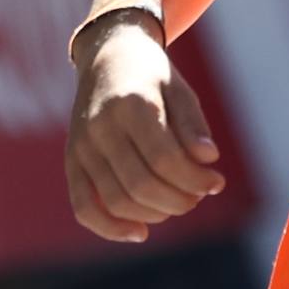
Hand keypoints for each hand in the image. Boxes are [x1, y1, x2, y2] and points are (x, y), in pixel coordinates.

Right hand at [65, 13, 224, 241]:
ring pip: (117, 200)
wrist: (106, 56)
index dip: (195, 179)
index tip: (217, 182)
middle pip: (141, 184)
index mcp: (132, 104)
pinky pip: (83, 206)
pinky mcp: (71, 162)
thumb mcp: (180, 89)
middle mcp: (101, 128)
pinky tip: (140, 233)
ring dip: (156, 213)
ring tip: (180, 202)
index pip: (165, 159)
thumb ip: (193, 125)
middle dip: (180, 199)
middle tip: (200, 194)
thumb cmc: (151, 75)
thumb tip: (208, 160)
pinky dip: (110, 227)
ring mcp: (82, 147)